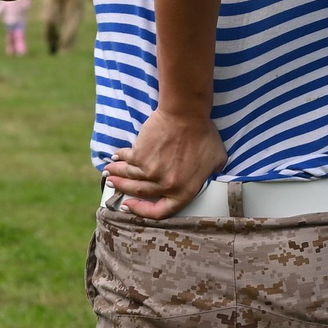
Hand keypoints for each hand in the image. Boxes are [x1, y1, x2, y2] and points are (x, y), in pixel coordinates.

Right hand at [105, 109, 227, 218]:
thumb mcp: (217, 160)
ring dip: (116, 174)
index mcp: (184, 192)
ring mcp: (150, 172)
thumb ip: (210, 174)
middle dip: (123, 189)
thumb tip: (206, 178)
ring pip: (128, 176)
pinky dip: (119, 157)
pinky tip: (115, 155)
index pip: (160, 212)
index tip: (130, 205)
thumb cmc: (204, 134)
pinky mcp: (139, 156)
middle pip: (138, 192)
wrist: (187, 114)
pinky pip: (126, 159)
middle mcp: (165, 186)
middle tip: (115, 184)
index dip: (142, 211)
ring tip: (110, 171)